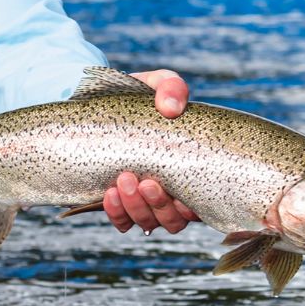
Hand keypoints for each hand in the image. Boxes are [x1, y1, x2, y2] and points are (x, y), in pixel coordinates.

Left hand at [103, 69, 197, 234]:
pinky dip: (117, 213)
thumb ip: (171, 87)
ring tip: (123, 180)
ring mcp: (143, 202)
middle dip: (160, 205)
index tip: (182, 192)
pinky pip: (121, 221)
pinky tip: (110, 193)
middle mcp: (170, 193)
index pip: (201, 204)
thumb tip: (171, 108)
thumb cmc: (141, 97)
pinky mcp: (118, 204)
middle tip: (146, 181)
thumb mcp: (158, 84)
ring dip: (137, 207)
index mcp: (189, 170)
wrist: (102, 105)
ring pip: (148, 222)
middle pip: (173, 220)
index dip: (194, 207)